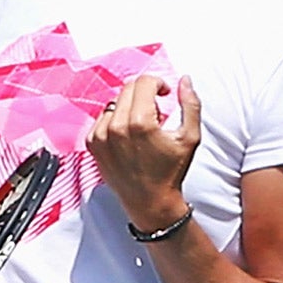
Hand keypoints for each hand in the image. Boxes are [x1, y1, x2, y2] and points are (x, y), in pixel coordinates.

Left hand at [87, 74, 202, 233]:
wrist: (150, 201)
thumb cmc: (171, 171)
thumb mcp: (190, 137)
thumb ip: (190, 104)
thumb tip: (185, 80)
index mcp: (140, 122)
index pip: (144, 82)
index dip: (158, 83)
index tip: (165, 93)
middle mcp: (116, 126)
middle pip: (128, 88)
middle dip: (144, 92)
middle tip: (156, 110)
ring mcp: (100, 135)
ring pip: (115, 102)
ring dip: (129, 106)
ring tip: (143, 126)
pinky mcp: (92, 144)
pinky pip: (102, 118)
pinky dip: (115, 120)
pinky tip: (128, 135)